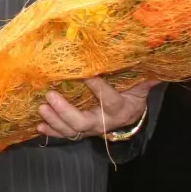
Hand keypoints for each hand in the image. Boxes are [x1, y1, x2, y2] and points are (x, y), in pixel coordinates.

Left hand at [37, 78, 156, 139]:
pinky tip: (39, 125)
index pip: (108, 99)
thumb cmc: (131, 97)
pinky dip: (51, 131)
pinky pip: (64, 134)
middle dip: (65, 110)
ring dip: (54, 120)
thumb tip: (151, 58)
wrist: (128, 120)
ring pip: (71, 130)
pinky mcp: (80, 131)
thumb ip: (142, 77)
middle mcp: (103, 122)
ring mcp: (90, 129)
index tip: (86, 73)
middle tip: (50, 95)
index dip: (97, 87)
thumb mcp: (139, 88)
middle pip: (82, 121)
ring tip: (41, 108)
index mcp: (119, 108)